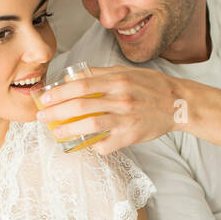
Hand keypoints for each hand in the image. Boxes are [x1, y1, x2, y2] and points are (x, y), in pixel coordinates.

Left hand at [34, 66, 184, 155]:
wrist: (178, 103)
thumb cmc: (150, 86)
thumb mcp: (126, 72)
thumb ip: (100, 74)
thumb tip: (73, 77)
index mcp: (117, 80)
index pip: (81, 84)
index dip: (60, 92)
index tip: (45, 98)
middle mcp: (120, 98)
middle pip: (81, 105)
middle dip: (56, 112)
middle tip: (42, 117)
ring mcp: (125, 119)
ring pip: (90, 126)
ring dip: (68, 130)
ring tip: (56, 132)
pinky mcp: (131, 136)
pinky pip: (106, 145)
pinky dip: (94, 146)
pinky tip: (86, 145)